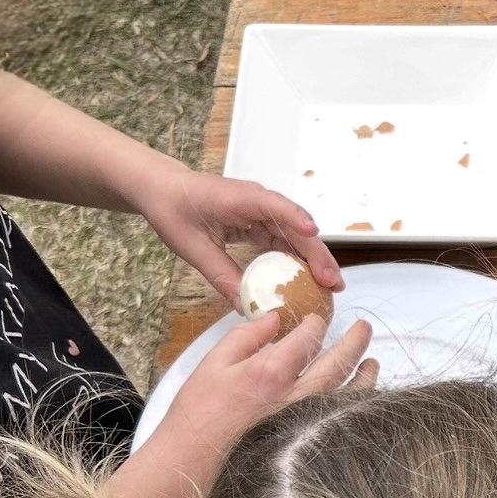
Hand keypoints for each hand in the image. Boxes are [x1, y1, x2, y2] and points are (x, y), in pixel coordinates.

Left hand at [135, 166, 343, 307]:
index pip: (276, 207)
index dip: (296, 220)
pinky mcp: (259, 221)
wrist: (163, 190)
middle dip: (317, 254)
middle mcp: (258, 201)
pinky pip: (283, 239)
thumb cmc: (174, 209)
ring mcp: (261, 211)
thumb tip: (247, 306)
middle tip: (333, 282)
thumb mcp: (193, 248)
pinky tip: (306, 278)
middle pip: (296, 226)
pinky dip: (296, 258)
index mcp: (241, 199)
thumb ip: (221, 275)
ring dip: (313, 259)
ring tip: (328, 285)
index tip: (313, 234)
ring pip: (295, 234)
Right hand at [150, 312, 376, 461]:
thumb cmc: (199, 415)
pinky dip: (356, 405)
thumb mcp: (214, 363)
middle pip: (339, 363)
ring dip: (365, 375)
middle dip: (355, 342)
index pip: (309, 338)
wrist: (191, 463)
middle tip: (364, 328)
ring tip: (372, 362)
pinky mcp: (308, 442)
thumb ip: (247, 336)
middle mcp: (297, 397)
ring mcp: (307, 423)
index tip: (319, 320)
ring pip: (349, 395)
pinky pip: (342, 419)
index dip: (317, 324)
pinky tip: (358, 397)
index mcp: (272, 372)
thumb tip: (275, 319)